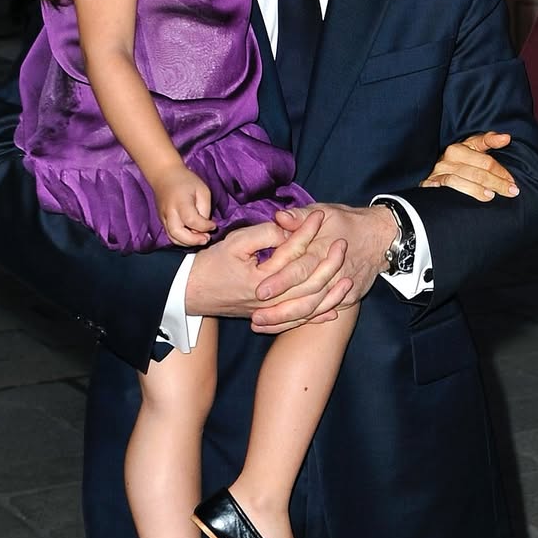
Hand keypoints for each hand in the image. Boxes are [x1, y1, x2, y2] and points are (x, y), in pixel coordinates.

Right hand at [152, 166, 216, 246]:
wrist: (165, 175)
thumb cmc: (186, 181)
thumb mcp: (202, 190)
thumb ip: (204, 209)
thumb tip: (205, 226)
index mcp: (180, 202)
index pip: (191, 220)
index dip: (204, 226)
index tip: (213, 225)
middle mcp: (169, 212)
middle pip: (177, 233)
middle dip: (194, 240)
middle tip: (207, 238)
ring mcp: (163, 218)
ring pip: (173, 238)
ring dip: (188, 243)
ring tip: (201, 239)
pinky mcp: (162, 222)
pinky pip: (171, 236)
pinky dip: (183, 240)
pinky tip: (193, 236)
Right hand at [186, 209, 350, 332]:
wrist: (189, 294)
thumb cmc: (210, 265)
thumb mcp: (234, 243)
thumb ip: (263, 234)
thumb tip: (288, 230)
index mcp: (261, 278)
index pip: (293, 252)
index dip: (307, 231)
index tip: (320, 216)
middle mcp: (269, 299)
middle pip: (309, 282)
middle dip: (329, 262)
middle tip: (342, 243)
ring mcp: (270, 312)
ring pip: (309, 305)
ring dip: (331, 293)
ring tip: (348, 278)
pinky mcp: (268, 319)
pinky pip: (298, 321)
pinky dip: (317, 316)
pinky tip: (334, 309)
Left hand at [249, 203, 397, 330]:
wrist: (381, 237)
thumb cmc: (348, 222)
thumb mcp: (325, 211)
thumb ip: (300, 216)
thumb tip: (279, 217)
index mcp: (323, 251)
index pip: (300, 269)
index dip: (280, 281)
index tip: (259, 292)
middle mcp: (333, 274)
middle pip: (305, 298)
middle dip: (279, 311)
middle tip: (255, 317)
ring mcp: (342, 289)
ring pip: (313, 310)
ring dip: (287, 320)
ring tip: (261, 325)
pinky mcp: (349, 299)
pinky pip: (323, 313)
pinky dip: (304, 321)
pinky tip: (282, 326)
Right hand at [420, 130, 518, 201]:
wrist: (432, 173)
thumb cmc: (457, 160)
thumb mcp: (471, 147)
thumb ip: (488, 141)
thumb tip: (506, 138)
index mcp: (458, 148)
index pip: (485, 161)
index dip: (501, 172)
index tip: (513, 181)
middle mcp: (447, 160)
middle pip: (477, 173)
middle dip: (496, 183)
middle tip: (512, 192)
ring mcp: (438, 173)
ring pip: (460, 181)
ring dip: (478, 190)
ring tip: (492, 196)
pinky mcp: (430, 185)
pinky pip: (446, 190)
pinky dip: (459, 194)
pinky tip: (471, 201)